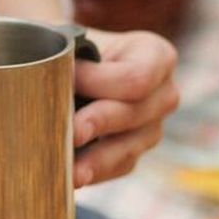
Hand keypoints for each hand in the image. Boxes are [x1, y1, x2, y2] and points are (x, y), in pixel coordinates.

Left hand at [72, 29, 179, 186]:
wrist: (63, 67)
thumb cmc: (68, 48)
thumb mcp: (70, 41)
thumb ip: (66, 54)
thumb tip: (55, 76)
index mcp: (156, 56)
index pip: (138, 77)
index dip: (101, 82)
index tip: (68, 78)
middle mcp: (163, 94)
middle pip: (134, 114)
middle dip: (98, 122)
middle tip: (69, 131)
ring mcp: (151, 128)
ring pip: (128, 148)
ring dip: (95, 159)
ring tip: (68, 168)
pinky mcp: (133, 154)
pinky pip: (118, 167)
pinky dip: (93, 172)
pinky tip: (70, 176)